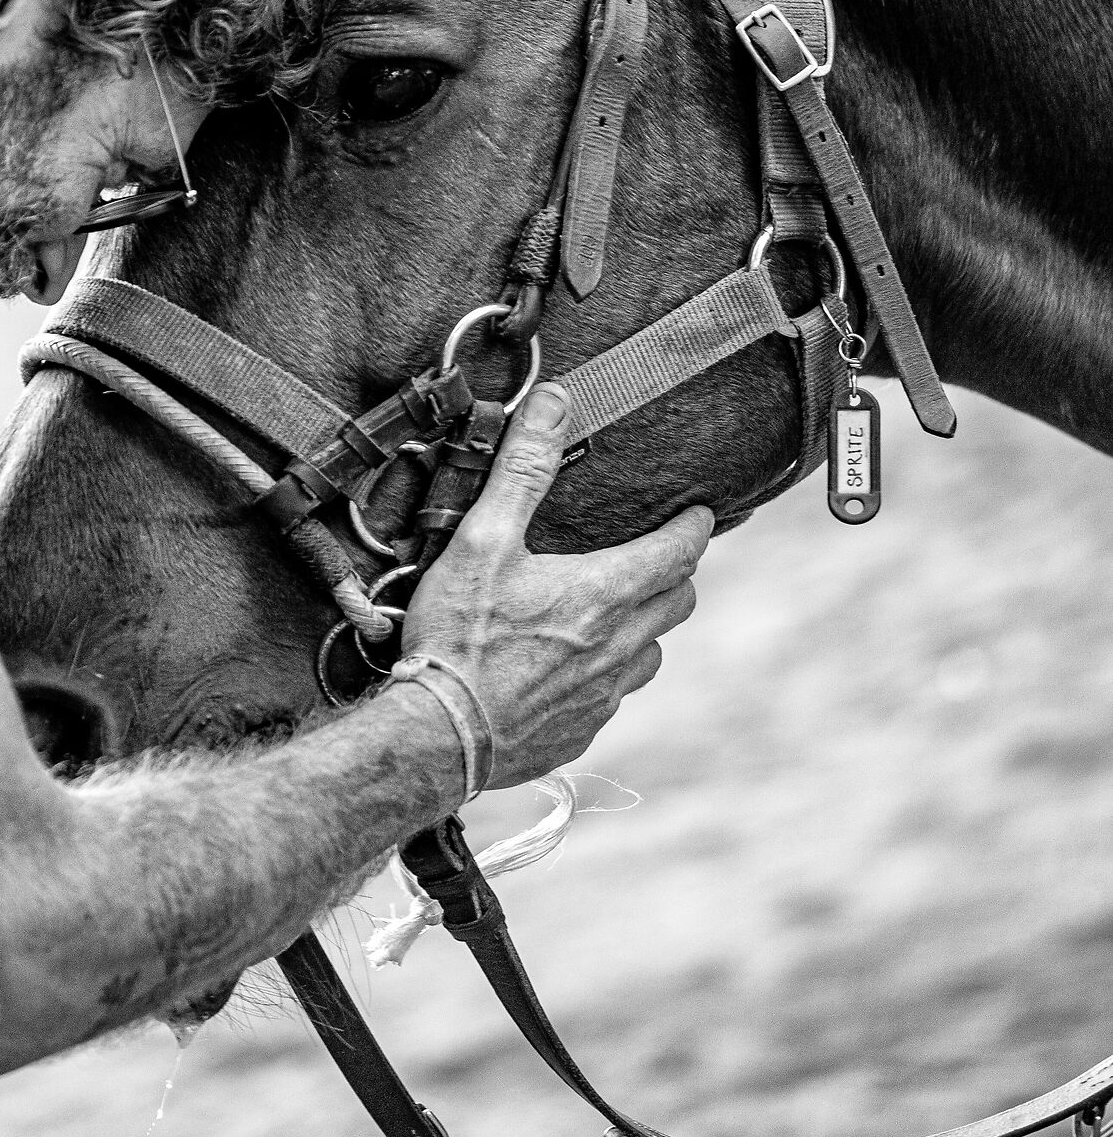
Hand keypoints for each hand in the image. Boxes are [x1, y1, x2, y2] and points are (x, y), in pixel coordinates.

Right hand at [400, 385, 712, 789]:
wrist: (437, 735)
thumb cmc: (458, 636)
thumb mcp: (483, 539)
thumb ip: (523, 469)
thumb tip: (555, 401)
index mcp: (604, 594)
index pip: (679, 553)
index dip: (694, 529)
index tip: (699, 515)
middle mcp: (618, 647)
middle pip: (677, 602)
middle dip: (674, 574)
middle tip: (655, 556)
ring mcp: (604, 696)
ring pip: (651, 653)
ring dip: (644, 627)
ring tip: (612, 612)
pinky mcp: (581, 733)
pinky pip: (614, 697)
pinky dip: (606, 674)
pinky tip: (569, 668)